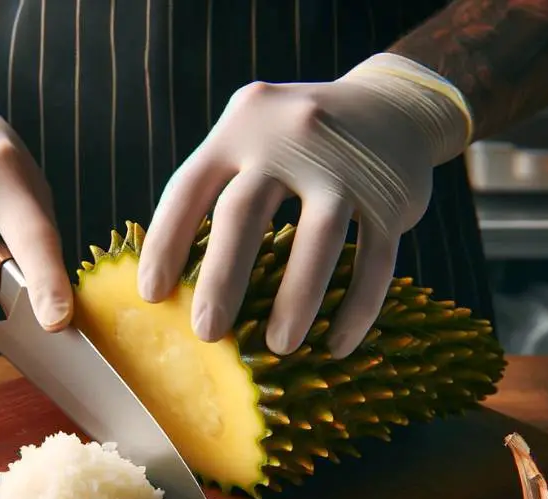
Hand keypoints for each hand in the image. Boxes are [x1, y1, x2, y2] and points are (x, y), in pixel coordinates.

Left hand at [138, 53, 471, 357]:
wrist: (395, 103)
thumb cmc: (300, 143)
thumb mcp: (254, 136)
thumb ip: (219, 183)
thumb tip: (173, 275)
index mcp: (241, 126)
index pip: (189, 188)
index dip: (166, 243)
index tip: (152, 296)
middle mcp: (289, 136)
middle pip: (244, 212)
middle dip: (220, 278)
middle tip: (206, 333)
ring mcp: (346, 163)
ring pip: (318, 239)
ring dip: (295, 300)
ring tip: (278, 346)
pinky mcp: (392, 194)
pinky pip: (375, 260)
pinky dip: (356, 308)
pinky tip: (337, 345)